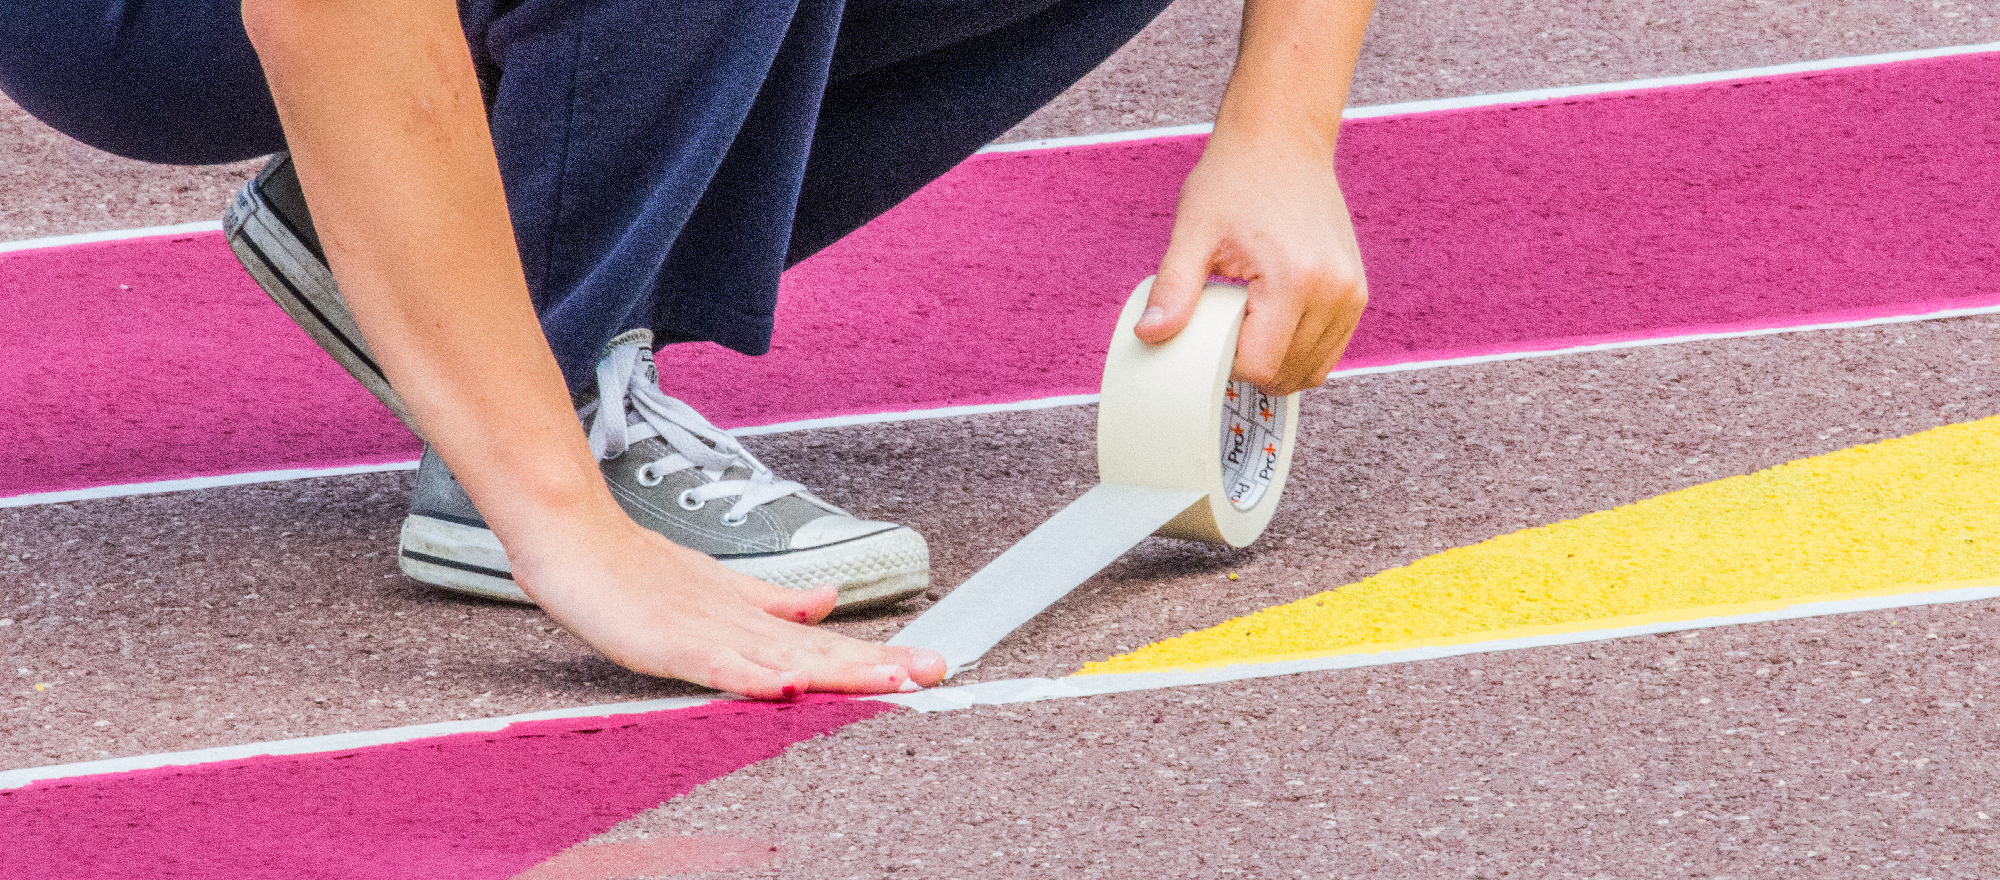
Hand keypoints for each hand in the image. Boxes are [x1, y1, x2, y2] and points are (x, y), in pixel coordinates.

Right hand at [510, 515, 945, 698]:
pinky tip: (789, 687)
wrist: (575, 540)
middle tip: (935, 671)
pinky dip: (754, 676)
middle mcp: (740, 621)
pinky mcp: (671, 641)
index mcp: (751, 613)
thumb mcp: (718, 588)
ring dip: (839, 670)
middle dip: (880, 663)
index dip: (876, 655)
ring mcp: (707, 629)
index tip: (927, 665)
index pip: (825, 642)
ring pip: (785, 656)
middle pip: (820, 650)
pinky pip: (719, 664)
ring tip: (892, 680)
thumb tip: (829, 602)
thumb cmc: (636, 571)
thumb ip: (773, 602)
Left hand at [1134, 138, 1367, 395]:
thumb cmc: (1234, 181)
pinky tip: (1271, 325)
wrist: (1281, 141)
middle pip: (1287, 374)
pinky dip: (1299, 351)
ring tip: (1247, 323)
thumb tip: (1147, 335)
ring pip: (1312, 370)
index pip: (1259, 366)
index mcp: (1295, 280)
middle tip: (1223, 328)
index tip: (1206, 337)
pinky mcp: (1358, 293)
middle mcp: (1334, 291)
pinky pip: (1329, 350)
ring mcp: (1352, 294)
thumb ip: (1173, 288)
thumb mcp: (1192, 232)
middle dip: (1250, 366)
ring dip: (1276, 363)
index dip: (1225, 364)